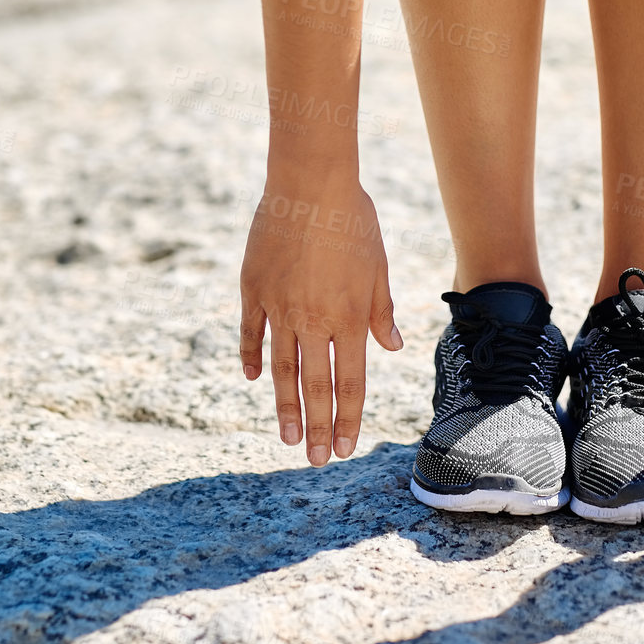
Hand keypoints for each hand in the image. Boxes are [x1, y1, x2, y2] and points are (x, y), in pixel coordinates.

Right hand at [239, 175, 400, 465]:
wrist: (309, 182)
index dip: (349, 417)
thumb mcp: (377, 266)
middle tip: (315, 460)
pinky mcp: (253, 288)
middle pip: (315, 386)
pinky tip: (254, 378)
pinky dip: (252, 357)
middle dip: (318, 427)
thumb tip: (392, 346)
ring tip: (287, 437)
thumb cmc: (353, 220)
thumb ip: (380, 310)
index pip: (351, 381)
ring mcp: (279, 306)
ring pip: (281, 368)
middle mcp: (313, 319)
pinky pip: (251, 332)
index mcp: (349, 317)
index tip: (346, 447)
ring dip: (285, 407)